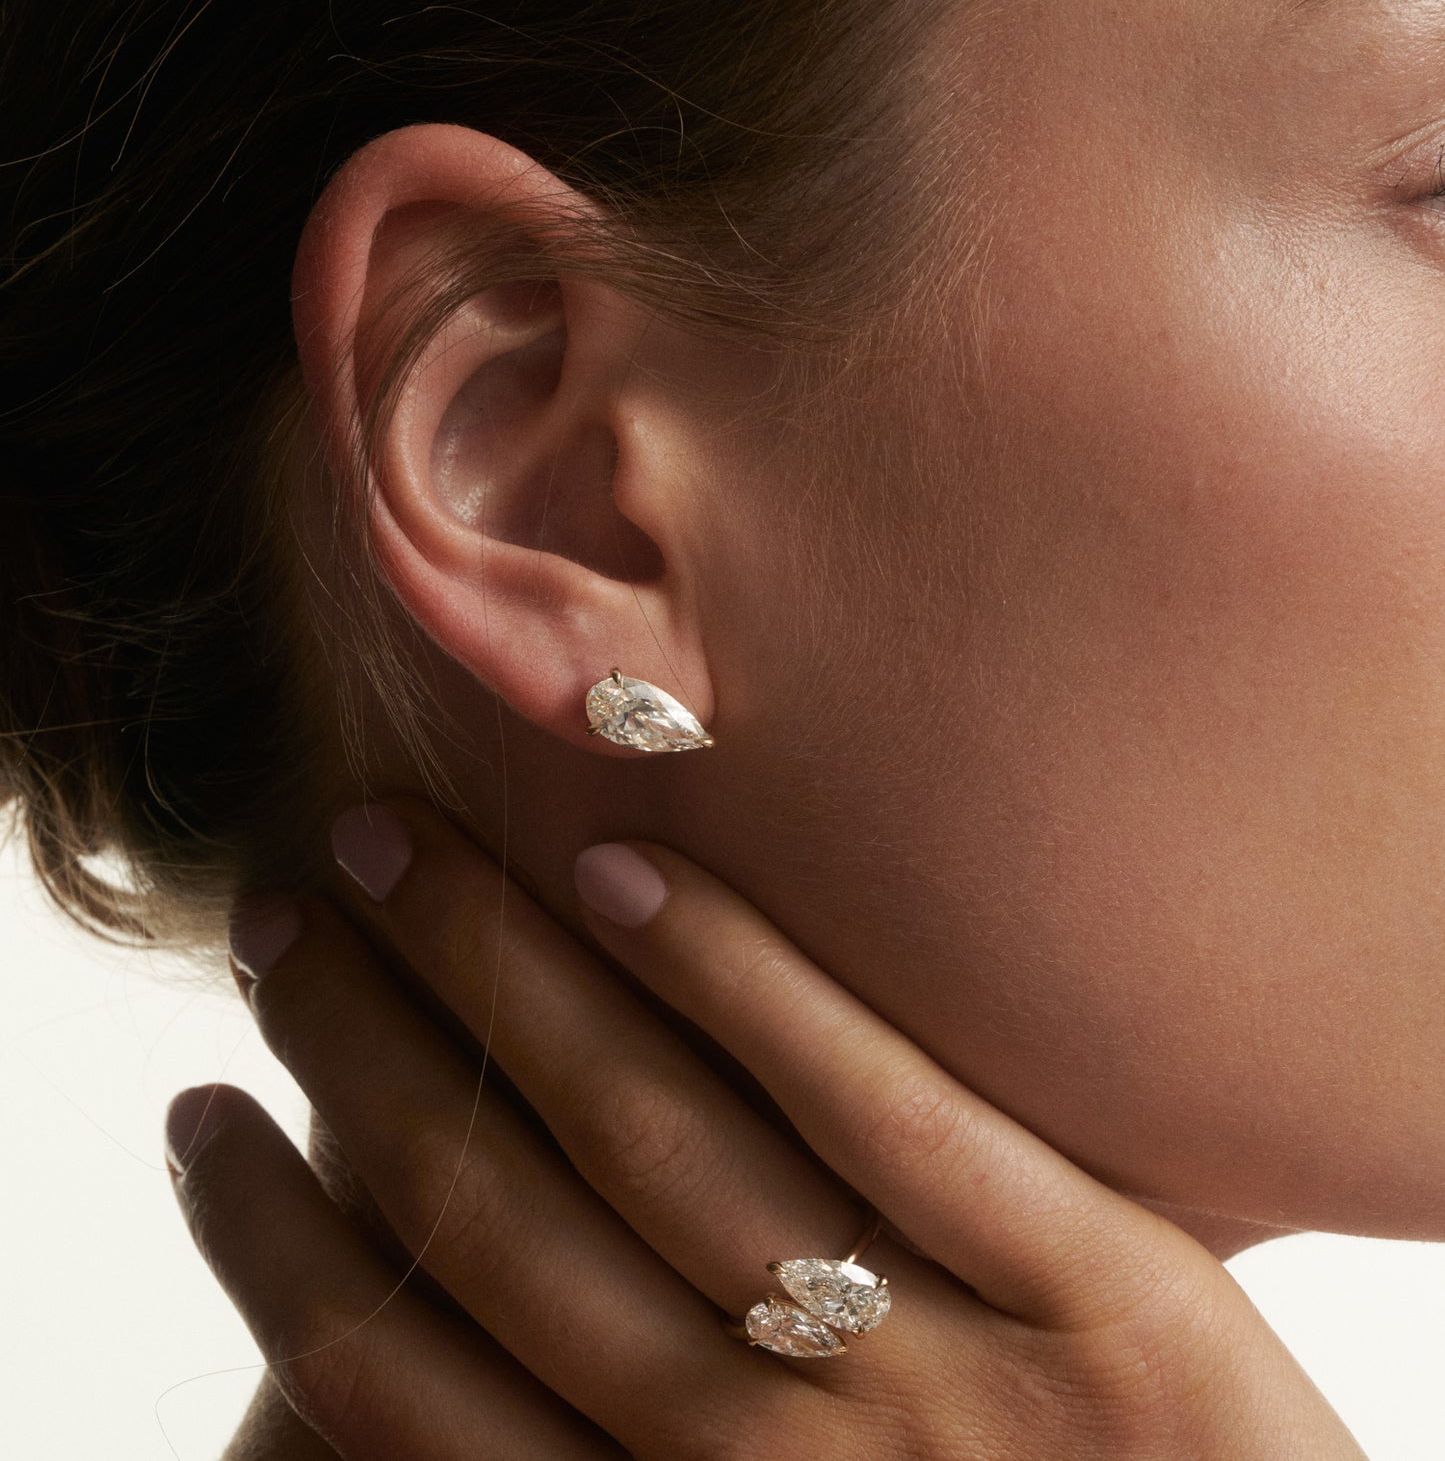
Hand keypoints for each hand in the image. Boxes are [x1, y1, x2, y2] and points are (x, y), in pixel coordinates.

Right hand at [165, 798, 1366, 1458]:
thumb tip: (437, 1296)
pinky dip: (734, 979)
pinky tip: (620, 868)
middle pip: (500, 1224)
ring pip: (660, 1144)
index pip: (401, 1390)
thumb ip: (615, 1446)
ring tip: (398, 852)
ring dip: (499, 976)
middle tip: (283, 911)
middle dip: (359, 1051)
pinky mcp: (1104, 1293)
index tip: (200, 1108)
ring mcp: (940, 1381)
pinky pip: (883, 1109)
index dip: (270, 1245)